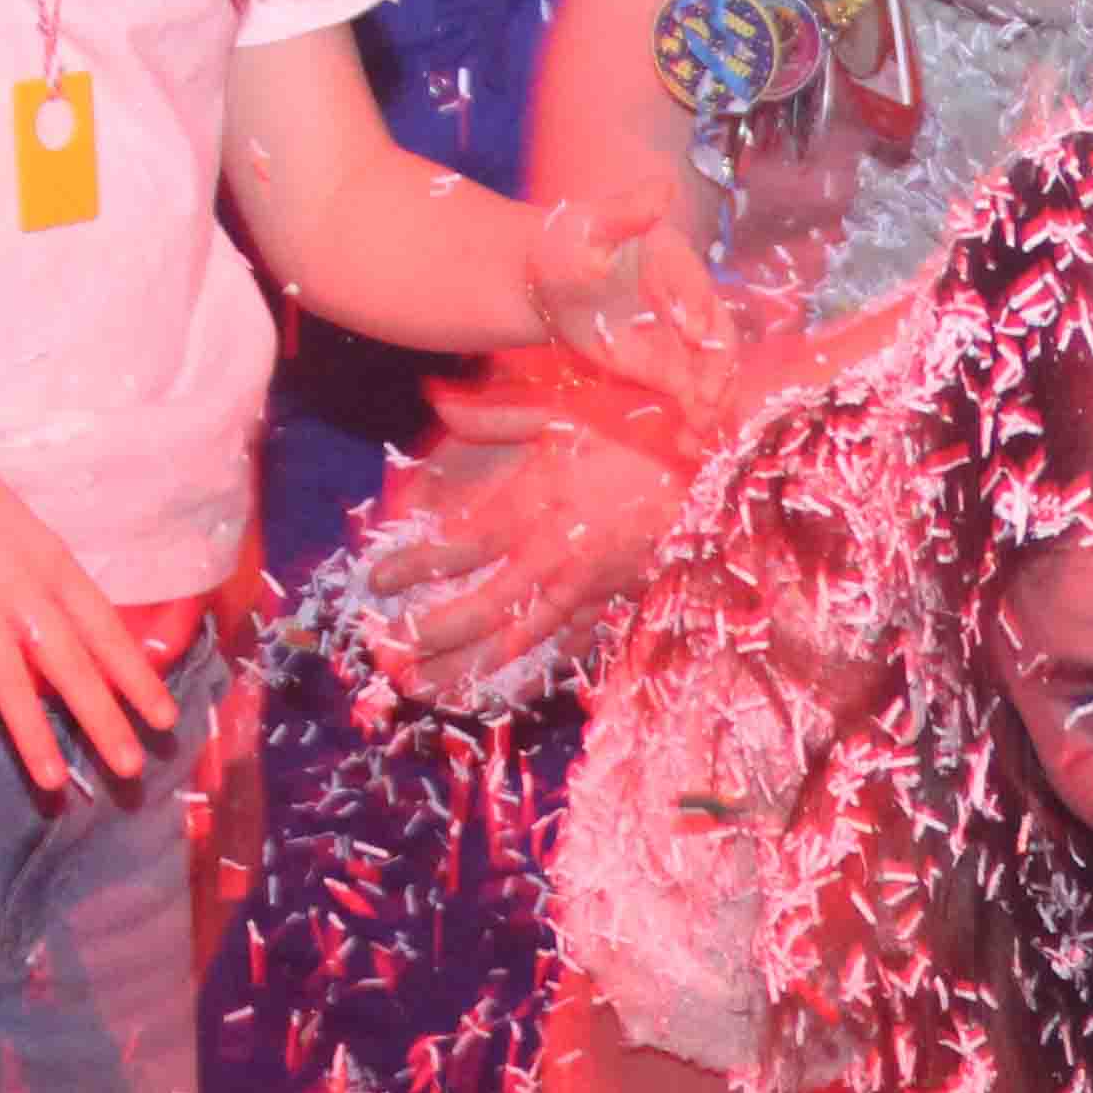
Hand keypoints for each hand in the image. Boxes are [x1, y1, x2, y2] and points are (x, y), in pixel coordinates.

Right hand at [0, 378, 172, 793]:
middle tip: (131, 769)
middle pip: (68, 662)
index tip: (166, 719)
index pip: (105, 629)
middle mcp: (16, 582)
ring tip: (54, 784)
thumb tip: (83, 626)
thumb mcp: (19, 526)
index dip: (137, 676)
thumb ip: (49, 577)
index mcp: (49, 560)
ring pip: (7, 678)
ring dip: (32, 734)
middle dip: (103, 719)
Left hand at [362, 363, 702, 696]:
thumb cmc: (640, 433)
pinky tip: (503, 693)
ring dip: (470, 670)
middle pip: (479, 608)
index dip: (412, 568)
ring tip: (431, 692)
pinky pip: (565, 649)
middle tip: (391, 656)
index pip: (455, 546)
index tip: (375, 584)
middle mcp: (551, 557)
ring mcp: (584, 591)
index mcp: (532, 506)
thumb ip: (495, 414)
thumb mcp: (563, 410)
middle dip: (432, 636)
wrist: (717, 470)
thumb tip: (434, 398)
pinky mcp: (614, 607)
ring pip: (517, 641)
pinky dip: (531, 675)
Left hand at [526, 188, 759, 429]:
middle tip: (705, 398)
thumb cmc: (566, 246)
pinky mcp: (669, 369)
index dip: (700, 310)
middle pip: (719, 338)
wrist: (546, 286)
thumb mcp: (589, 226)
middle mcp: (691, 301)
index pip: (697, 287)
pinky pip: (691, 397)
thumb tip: (664, 187)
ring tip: (697, 432)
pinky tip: (686, 444)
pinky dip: (693, 422)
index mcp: (676, 261)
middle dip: (717, 371)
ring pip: (712, 374)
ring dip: (712, 405)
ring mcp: (683, 340)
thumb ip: (627, 213)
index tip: (694, 337)